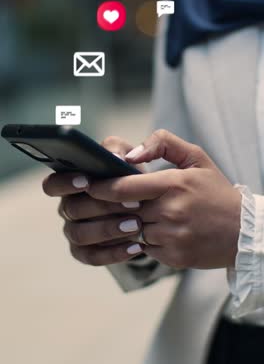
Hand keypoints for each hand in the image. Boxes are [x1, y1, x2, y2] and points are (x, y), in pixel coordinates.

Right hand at [42, 137, 144, 265]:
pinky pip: (92, 257)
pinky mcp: (85, 252)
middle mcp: (67, 207)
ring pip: (80, 234)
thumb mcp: (125, 155)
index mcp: (69, 182)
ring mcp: (74, 231)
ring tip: (136, 225)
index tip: (87, 181)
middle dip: (103, 206)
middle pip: (72, 209)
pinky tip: (137, 246)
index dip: (65, 183)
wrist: (143, 204)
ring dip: (109, 230)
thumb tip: (116, 157)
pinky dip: (114, 253)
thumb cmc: (127, 174)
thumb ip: (117, 148)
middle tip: (132, 205)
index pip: (52, 184)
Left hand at [87, 130, 241, 268]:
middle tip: (99, 200)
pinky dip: (143, 239)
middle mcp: (170, 212)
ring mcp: (171, 237)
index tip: (87, 184)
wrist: (242, 231)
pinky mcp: (173, 256)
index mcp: (173, 184)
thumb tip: (131, 154)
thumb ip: (162, 144)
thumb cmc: (215, 191)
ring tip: (134, 214)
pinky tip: (155, 230)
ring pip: (131, 230)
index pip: (124, 188)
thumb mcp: (196, 157)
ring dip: (127, 223)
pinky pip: (144, 247)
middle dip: (109, 206)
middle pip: (122, 210)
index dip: (100, 187)